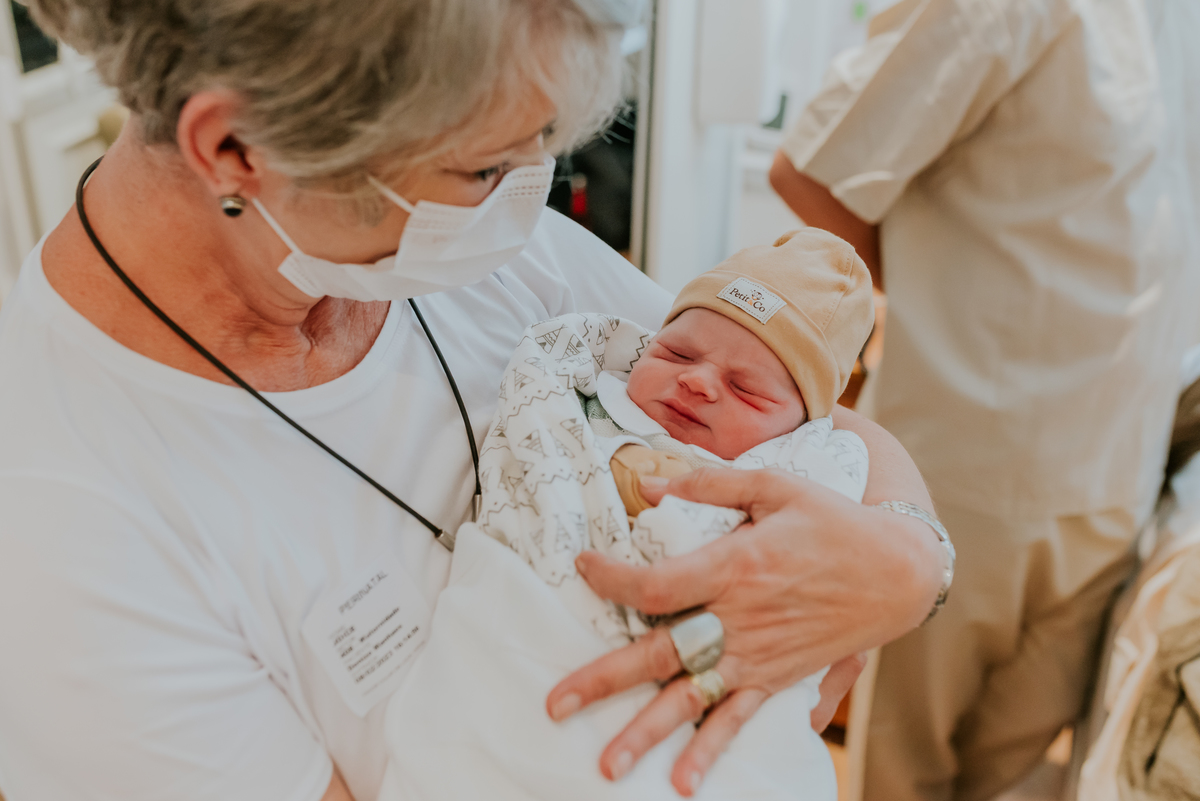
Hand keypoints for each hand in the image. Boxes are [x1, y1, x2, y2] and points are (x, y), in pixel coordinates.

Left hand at [546, 468, 939, 795]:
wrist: (898, 571)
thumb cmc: (832, 521)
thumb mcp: (776, 486)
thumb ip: (710, 482)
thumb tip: (648, 483)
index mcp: (735, 567)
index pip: (657, 585)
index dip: (612, 579)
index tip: (582, 568)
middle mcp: (740, 619)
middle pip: (659, 654)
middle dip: (604, 680)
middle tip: (554, 705)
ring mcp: (757, 655)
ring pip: (691, 698)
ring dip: (647, 732)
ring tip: (606, 766)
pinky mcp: (776, 676)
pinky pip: (739, 719)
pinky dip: (712, 751)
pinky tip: (683, 783)